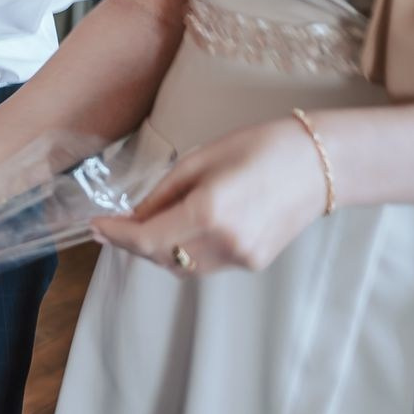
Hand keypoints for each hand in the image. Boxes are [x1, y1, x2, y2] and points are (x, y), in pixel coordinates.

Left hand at [91, 118, 329, 277]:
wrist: (320, 164)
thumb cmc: (259, 147)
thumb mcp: (201, 159)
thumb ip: (163, 193)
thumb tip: (134, 216)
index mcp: (209, 211)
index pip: (147, 239)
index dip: (116, 236)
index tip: (94, 226)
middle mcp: (225, 243)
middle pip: (161, 257)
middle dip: (132, 244)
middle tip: (112, 226)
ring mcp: (242, 258)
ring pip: (181, 267)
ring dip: (157, 251)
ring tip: (142, 227)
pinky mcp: (254, 263)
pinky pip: (205, 264)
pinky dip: (183, 252)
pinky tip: (178, 231)